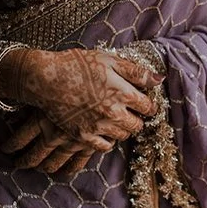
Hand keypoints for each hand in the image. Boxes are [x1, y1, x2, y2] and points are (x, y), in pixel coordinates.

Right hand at [0, 48, 162, 169]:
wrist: (46, 78)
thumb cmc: (77, 64)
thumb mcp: (109, 60)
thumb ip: (136, 72)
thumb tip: (160, 79)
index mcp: (123, 93)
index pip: (148, 107)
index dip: (148, 105)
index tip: (144, 104)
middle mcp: (113, 113)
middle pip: (137, 126)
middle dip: (136, 119)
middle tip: (129, 113)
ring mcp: (98, 127)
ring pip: (122, 137)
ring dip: (122, 129)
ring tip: (115, 120)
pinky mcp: (83, 136)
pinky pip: (103, 147)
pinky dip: (106, 141)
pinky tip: (102, 131)